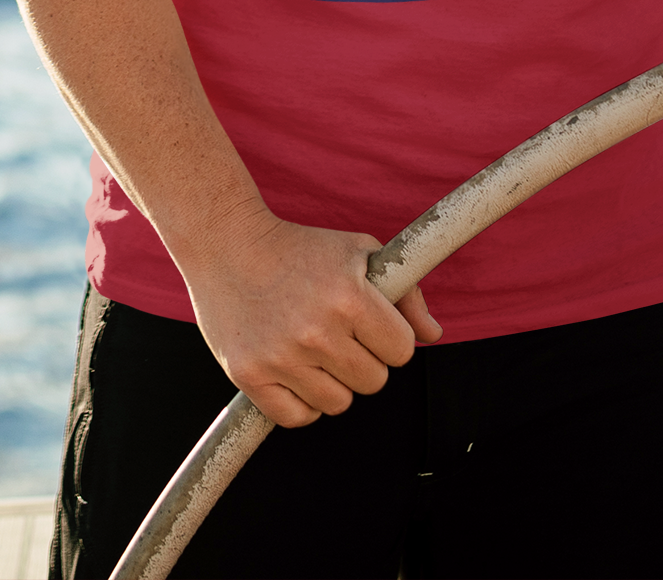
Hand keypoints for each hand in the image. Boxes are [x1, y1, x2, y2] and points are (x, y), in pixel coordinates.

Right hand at [181, 213, 441, 426]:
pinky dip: (301, 402)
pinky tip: (294, 370)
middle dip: (364, 360)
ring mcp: (281, 357)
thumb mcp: (359, 252)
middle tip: (340, 335)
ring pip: (338, 404)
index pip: (401, 351)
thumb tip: (434, 335)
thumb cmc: (301, 247)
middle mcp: (317, 331)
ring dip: (333, 382)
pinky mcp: (250, 376)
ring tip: (314, 349)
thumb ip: (406, 292)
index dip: (391, 339)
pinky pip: (296, 418)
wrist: (228, 245)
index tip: (372, 325)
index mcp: (350, 297)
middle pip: (373, 381)